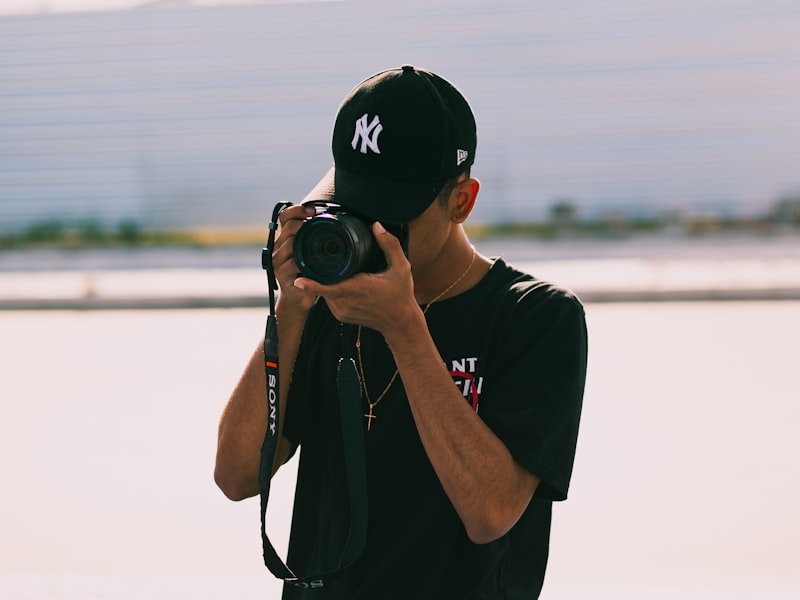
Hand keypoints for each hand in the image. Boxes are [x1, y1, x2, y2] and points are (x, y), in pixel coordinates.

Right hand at [273, 204, 317, 313]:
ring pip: (291, 244)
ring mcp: (278, 261)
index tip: (313, 209)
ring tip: (317, 244)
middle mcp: (278, 248)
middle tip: (318, 226)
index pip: (285, 216)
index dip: (297, 209)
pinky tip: (313, 263)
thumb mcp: (308, 253)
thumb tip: (330, 221)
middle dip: (304, 224)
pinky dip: (304, 262)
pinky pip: (293, 263)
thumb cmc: (306, 273)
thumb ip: (312, 238)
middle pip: (289, 227)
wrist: (297, 297)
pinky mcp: (282, 275)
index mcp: (284, 238)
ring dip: (305, 242)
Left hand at [294, 222, 418, 334]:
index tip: (298, 279)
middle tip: (316, 255)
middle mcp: (346, 302)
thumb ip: (389, 244)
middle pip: (323, 284)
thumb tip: (376, 226)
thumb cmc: (401, 295)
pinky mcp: (340, 316)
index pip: (329, 287)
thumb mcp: (401, 267)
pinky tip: (338, 280)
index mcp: (358, 289)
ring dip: (324, 280)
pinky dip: (329, 289)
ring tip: (330, 267)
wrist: (400, 323)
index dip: (312, 284)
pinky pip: (328, 299)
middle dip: (318, 271)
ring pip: (323, 291)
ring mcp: (341, 311)